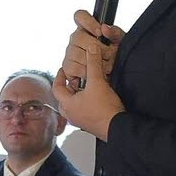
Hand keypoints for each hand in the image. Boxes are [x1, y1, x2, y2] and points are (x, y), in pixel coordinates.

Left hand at [52, 11, 125, 135]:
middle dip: (69, 86)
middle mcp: (71, 114)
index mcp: (67, 105)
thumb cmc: (104, 109)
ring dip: (77, 95)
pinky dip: (85, 102)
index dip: (59, 76)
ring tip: (86, 86)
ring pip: (73, 105)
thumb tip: (91, 49)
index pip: (56, 88)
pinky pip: (82, 111)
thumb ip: (93, 64)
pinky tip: (95, 97)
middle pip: (64, 97)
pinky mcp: (90, 124)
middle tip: (75, 77)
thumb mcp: (98, 82)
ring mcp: (80, 121)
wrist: (118, 127)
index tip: (63, 69)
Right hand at [59, 9, 119, 89]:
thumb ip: (115, 32)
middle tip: (108, 55)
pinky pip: (73, 67)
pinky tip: (93, 73)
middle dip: (97, 49)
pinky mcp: (68, 66)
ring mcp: (70, 52)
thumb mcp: (121, 42)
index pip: (80, 16)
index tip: (100, 32)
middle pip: (78, 37)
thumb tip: (104, 28)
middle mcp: (76, 39)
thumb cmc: (116, 56)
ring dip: (93, 62)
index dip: (88, 22)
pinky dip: (85, 72)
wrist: (115, 74)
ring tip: (104, 66)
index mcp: (88, 29)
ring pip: (75, 53)